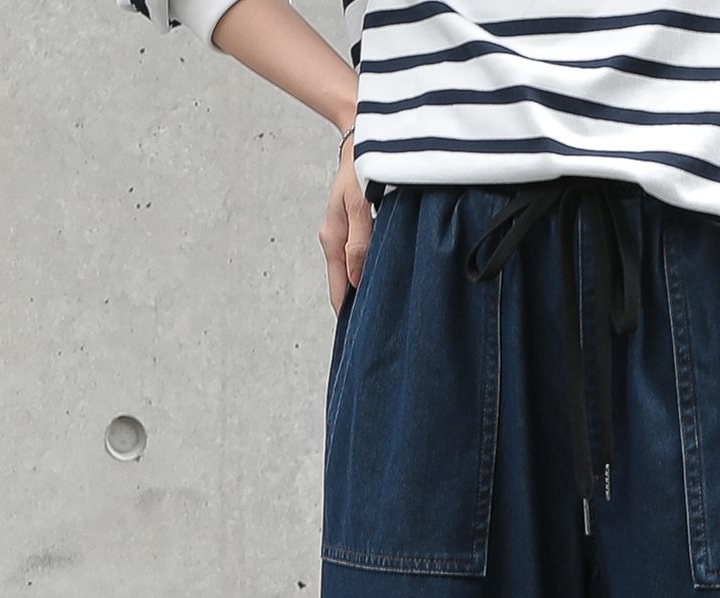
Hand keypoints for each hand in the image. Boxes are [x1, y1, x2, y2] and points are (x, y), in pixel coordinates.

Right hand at [320, 128, 372, 314]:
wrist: (360, 135)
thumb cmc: (360, 165)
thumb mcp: (359, 203)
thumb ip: (360, 242)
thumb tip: (356, 279)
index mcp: (332, 240)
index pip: (337, 291)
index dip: (348, 315)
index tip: (362, 339)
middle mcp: (336, 241)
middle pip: (345, 286)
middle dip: (360, 307)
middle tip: (381, 332)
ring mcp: (346, 235)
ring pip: (355, 272)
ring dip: (367, 288)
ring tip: (387, 311)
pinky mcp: (357, 227)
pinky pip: (362, 258)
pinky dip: (372, 270)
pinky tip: (387, 278)